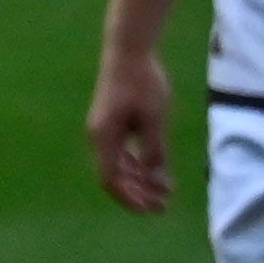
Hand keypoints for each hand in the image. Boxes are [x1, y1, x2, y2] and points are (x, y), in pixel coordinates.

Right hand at [88, 46, 178, 213]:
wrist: (127, 53)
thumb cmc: (142, 84)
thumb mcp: (155, 118)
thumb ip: (153, 149)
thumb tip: (155, 175)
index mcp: (104, 139)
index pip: (111, 180)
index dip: (130, 198)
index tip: (152, 209)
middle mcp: (99, 139)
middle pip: (114, 176)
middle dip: (138, 193)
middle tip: (164, 205)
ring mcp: (103, 132)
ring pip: (118, 166)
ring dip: (139, 180)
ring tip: (164, 190)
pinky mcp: (111, 124)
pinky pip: (121, 153)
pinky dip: (137, 165)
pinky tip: (155, 170)